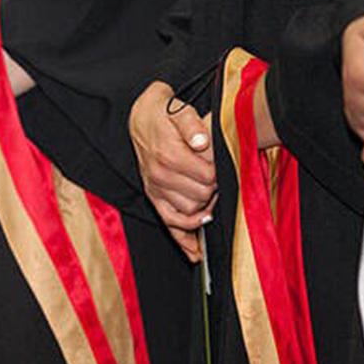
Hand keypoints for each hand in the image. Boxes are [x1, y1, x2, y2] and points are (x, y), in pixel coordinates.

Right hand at [130, 81, 215, 232]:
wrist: (140, 118)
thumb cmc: (164, 116)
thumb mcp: (179, 111)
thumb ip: (192, 125)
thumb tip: (201, 142)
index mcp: (169, 155)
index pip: (207, 178)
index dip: (221, 175)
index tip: (223, 168)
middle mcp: (160, 176)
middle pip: (201, 197)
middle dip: (215, 191)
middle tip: (220, 181)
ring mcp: (156, 190)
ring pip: (189, 213)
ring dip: (205, 209)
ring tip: (212, 197)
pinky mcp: (154, 198)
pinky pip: (169, 225)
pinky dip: (183, 240)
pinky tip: (196, 252)